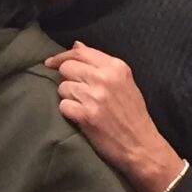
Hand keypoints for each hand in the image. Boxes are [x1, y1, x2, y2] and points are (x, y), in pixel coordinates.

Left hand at [43, 42, 183, 191]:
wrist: (141, 146)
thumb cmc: (132, 114)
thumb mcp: (124, 82)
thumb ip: (100, 63)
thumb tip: (76, 45)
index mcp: (116, 67)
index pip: (80, 52)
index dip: (61, 56)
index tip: (51, 62)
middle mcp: (105, 78)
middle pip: (67, 68)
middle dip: (67, 79)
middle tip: (77, 92)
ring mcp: (94, 96)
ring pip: (62, 87)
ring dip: (68, 97)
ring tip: (83, 106)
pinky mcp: (85, 115)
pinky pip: (63, 105)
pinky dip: (68, 112)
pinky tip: (81, 117)